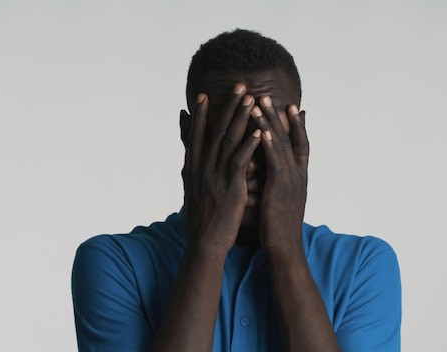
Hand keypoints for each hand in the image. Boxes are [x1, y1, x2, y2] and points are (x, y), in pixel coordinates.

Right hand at [183, 84, 261, 253]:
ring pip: (229, 140)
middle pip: (215, 131)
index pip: (196, 135)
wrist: (204, 243)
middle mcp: (202, 168)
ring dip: (241, 118)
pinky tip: (259, 131)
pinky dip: (249, 145)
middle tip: (238, 86)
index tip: (203, 96)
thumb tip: (187, 164)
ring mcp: (215, 176)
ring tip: (252, 99)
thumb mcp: (192, 192)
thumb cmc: (202, 220)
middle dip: (227, 107)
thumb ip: (193, 174)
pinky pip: (240, 161)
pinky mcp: (230, 187)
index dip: (200, 115)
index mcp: (193, 168)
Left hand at [251, 96, 308, 253]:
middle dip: (277, 115)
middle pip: (289, 137)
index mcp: (298, 177)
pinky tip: (263, 129)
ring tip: (259, 102)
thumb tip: (268, 174)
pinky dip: (270, 143)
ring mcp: (292, 180)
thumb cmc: (278, 227)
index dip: (294, 124)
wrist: (285, 249)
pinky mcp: (281, 188)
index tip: (289, 105)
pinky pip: (276, 161)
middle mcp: (298, 174)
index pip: (298, 143)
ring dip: (270, 122)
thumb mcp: (279, 200)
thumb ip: (276, 183)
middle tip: (266, 95)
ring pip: (282, 144)